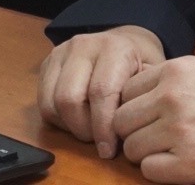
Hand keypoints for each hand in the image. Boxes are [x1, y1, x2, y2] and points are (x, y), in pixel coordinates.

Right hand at [36, 25, 164, 157]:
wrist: (125, 42)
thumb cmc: (140, 66)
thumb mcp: (152, 78)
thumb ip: (143, 99)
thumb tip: (131, 130)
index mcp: (113, 48)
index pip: (100, 92)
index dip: (103, 127)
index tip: (108, 150)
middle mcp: (83, 46)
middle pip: (69, 99)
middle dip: (83, 130)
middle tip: (98, 141)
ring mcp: (61, 52)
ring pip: (51, 103)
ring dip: (69, 127)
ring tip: (89, 131)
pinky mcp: (47, 63)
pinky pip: (42, 102)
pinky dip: (57, 120)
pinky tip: (76, 121)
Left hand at [110, 57, 194, 184]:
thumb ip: (172, 81)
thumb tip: (139, 98)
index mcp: (176, 71)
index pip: (126, 91)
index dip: (135, 108)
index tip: (148, 118)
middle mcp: (172, 98)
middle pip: (121, 120)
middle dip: (134, 132)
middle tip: (156, 140)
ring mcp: (179, 131)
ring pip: (131, 148)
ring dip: (146, 153)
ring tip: (172, 153)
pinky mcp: (189, 164)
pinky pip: (148, 171)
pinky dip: (160, 171)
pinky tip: (181, 165)